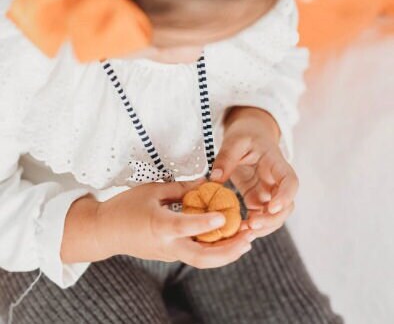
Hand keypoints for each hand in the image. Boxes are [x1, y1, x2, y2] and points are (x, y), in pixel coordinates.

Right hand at [62, 178, 253, 268]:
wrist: (104, 232)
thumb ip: (181, 188)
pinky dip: (214, 250)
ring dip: (226, 253)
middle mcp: (167, 244)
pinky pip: (195, 255)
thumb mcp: (152, 190)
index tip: (225, 217)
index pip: (187, 226)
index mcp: (160, 226)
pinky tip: (226, 239)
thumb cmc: (125, 207)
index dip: (207, 223)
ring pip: (202, 260)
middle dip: (229, 251)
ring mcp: (169, 253)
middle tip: (249, 238)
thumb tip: (205, 183)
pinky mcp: (169, 255)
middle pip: (203, 258)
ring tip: (245, 240)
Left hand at [210, 107, 297, 237]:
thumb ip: (226, 157)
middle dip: (272, 219)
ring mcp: (268, 191)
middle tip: (251, 226)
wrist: (249, 133)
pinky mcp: (256, 197)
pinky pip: (258, 215)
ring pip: (274, 215)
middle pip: (286, 206)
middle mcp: (276, 181)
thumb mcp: (235, 140)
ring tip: (242, 232)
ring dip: (262, 226)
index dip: (285, 197)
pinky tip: (237, 229)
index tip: (272, 208)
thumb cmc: (245, 133)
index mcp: (276, 163)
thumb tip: (215, 178)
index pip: (290, 182)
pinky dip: (251, 224)